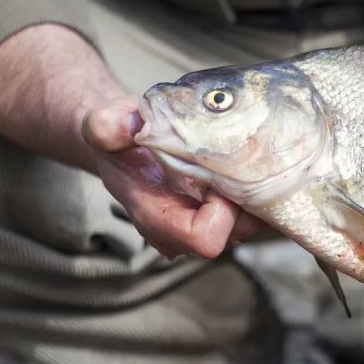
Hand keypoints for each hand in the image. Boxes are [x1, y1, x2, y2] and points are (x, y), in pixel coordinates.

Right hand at [82, 97, 265, 259]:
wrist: (125, 142)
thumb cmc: (116, 137)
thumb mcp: (105, 125)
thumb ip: (108, 126)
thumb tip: (130, 124)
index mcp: (156, 216)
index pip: (204, 238)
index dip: (220, 211)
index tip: (213, 174)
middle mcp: (185, 229)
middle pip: (238, 231)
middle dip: (244, 196)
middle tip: (236, 157)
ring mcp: (206, 221)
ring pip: (253, 220)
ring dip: (256, 189)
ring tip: (240, 154)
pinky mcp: (223, 209)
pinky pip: (256, 207)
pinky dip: (258, 184)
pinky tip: (244, 157)